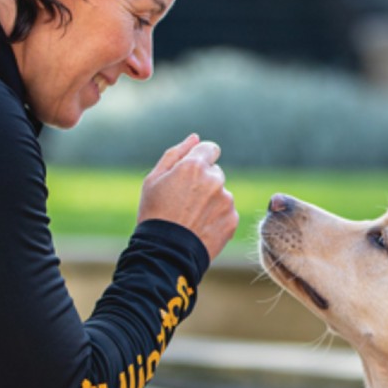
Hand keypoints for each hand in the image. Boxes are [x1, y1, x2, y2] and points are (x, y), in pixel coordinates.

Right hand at [139, 134, 237, 258]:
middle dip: (203, 182)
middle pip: (215, 173)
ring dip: (211, 201)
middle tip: (184, 202)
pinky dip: (217, 218)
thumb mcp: (154, 179)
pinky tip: (201, 227)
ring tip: (191, 217)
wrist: (166, 251)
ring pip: (221, 193)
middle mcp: (215, 180)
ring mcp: (226, 201)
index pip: (210, 148)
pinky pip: (227, 212)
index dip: (200, 159)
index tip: (191, 173)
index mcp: (194, 166)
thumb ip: (176, 154)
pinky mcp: (233, 219)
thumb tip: (195, 137)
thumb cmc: (155, 213)